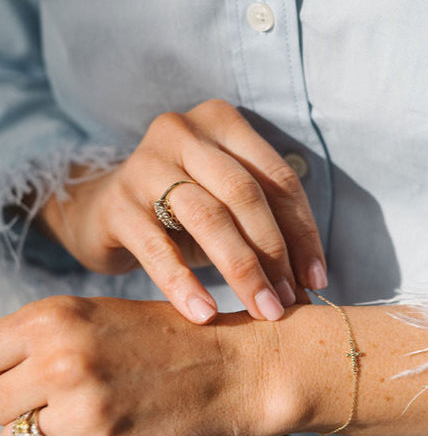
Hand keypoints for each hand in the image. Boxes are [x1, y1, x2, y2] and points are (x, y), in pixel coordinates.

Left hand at [0, 296, 293, 435]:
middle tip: (68, 403)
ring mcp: (86, 411)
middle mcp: (63, 361)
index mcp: (54, 318)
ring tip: (101, 418)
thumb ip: (39, 345)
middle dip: (22, 410)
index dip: (3, 377)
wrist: (242, 367)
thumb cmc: (174, 342)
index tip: (20, 387)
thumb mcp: (99, 320)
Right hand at [37, 99, 326, 322]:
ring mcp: (145, 164)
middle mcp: (184, 132)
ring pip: (209, 218)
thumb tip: (310, 280)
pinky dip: (185, 284)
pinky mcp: (117, 204)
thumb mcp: (229, 205)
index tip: (316, 279)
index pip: (278, 178)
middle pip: (246, 195)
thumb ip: (268, 225)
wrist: (103, 210)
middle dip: (275, 253)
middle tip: (289, 301)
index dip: (303, 232)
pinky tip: (205, 314)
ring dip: (243, 271)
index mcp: (222, 122)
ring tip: (263, 310)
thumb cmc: (182, 209)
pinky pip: (158, 249)